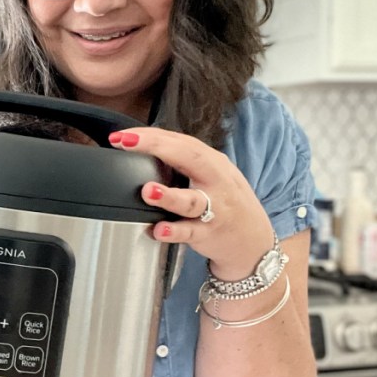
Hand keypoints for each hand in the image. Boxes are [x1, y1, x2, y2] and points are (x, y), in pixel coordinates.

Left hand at [109, 128, 273, 279]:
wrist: (254, 242)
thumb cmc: (226, 202)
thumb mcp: (211, 174)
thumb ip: (182, 161)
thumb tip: (143, 146)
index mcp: (212, 162)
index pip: (180, 141)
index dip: (150, 136)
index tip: (122, 135)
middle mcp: (215, 181)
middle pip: (188, 157)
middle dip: (156, 147)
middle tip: (127, 142)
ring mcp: (214, 208)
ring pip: (191, 200)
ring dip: (168, 195)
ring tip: (148, 191)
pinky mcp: (209, 234)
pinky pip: (190, 232)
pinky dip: (174, 232)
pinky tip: (158, 230)